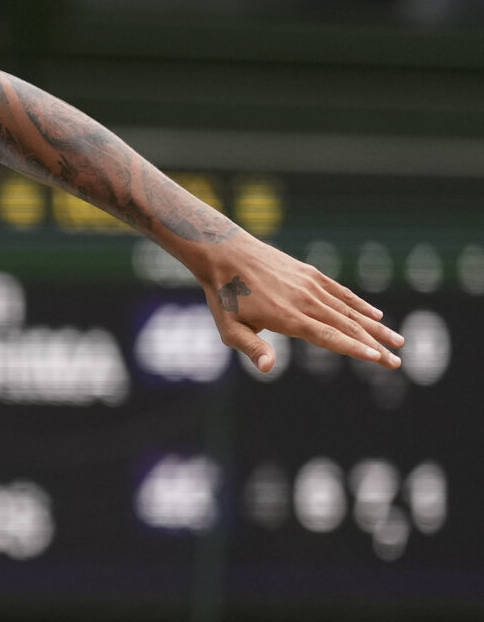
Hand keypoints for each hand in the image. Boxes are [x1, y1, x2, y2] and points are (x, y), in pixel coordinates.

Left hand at [200, 233, 402, 372]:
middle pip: (346, 327)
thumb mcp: (230, 328)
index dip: (354, 348)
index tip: (377, 358)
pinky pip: (340, 292)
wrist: (224, 252)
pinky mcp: (310, 274)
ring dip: (375, 327)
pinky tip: (376, 316)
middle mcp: (305, 301)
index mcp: (287, 317)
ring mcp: (310, 285)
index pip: (329, 337)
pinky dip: (359, 304)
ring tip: (398, 341)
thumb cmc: (225, 295)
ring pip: (349, 310)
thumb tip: (268, 369)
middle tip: (396, 362)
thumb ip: (252, 348)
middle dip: (374, 345)